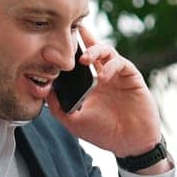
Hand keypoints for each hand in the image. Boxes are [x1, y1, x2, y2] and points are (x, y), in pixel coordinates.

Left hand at [48, 25, 162, 158]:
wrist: (131, 144)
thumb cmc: (105, 134)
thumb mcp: (75, 123)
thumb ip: (59, 108)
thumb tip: (44, 91)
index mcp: (88, 84)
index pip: (75, 62)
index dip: (67, 51)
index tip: (51, 45)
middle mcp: (101, 75)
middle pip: (90, 48)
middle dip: (80, 38)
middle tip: (68, 32)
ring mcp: (117, 74)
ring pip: (105, 50)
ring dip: (94, 50)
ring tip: (84, 59)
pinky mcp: (131, 76)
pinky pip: (120, 63)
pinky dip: (110, 66)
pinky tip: (103, 77)